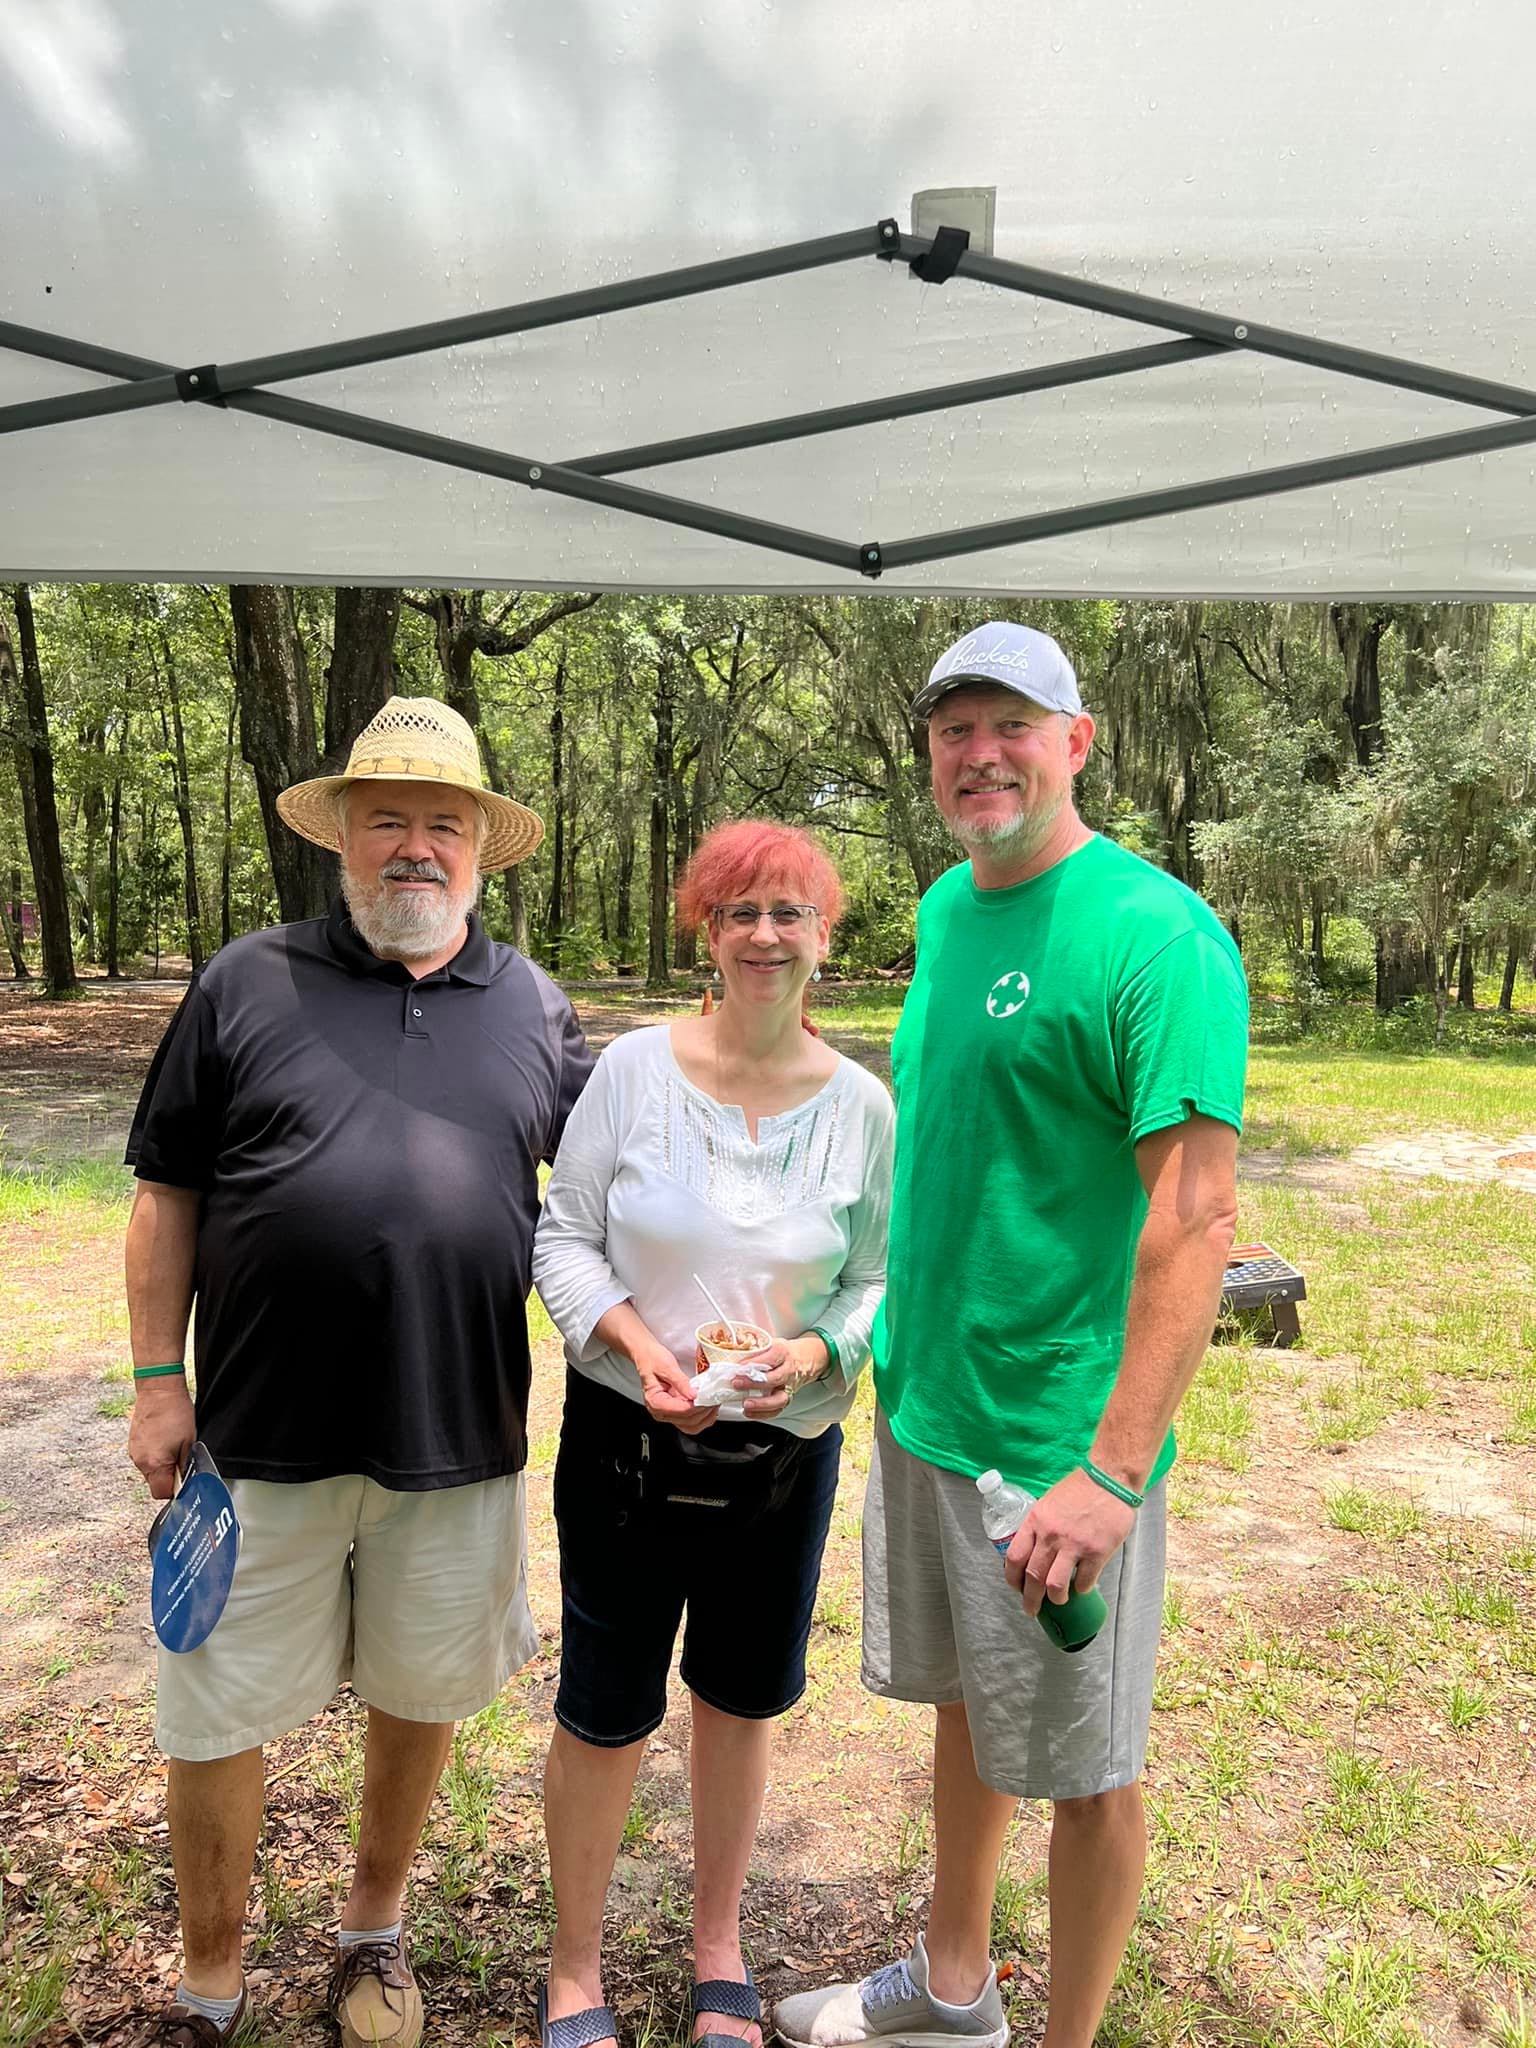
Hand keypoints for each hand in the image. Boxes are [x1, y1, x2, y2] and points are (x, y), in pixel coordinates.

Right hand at [128, 1379, 196, 1499]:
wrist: (158, 1390)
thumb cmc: (176, 1412)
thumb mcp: (189, 1441)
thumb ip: (184, 1465)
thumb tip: (184, 1480)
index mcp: (155, 1463)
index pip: (161, 1493)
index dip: (174, 1490)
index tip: (182, 1482)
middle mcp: (140, 1461)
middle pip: (154, 1483)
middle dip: (168, 1477)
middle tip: (180, 1461)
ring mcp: (134, 1452)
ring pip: (149, 1471)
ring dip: (161, 1466)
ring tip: (172, 1447)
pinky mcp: (132, 1444)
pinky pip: (144, 1459)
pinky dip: (154, 1456)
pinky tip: (163, 1441)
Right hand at [635, 1344, 717, 1435]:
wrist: (647, 1356)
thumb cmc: (652, 1359)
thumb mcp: (666, 1366)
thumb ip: (680, 1381)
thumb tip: (693, 1394)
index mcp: (655, 1402)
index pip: (680, 1411)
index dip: (696, 1406)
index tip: (707, 1397)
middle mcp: (660, 1411)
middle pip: (687, 1422)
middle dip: (703, 1412)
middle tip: (714, 1399)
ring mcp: (669, 1413)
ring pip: (691, 1426)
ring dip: (705, 1418)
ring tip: (714, 1404)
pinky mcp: (676, 1410)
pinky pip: (691, 1420)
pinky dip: (703, 1417)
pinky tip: (709, 1407)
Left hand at [734, 1335, 826, 1420]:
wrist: (805, 1359)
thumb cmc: (784, 1351)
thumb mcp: (772, 1343)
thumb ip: (755, 1347)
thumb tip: (734, 1349)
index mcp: (783, 1353)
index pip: (769, 1359)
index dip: (753, 1364)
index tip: (738, 1368)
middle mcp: (788, 1371)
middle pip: (774, 1379)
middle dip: (754, 1383)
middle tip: (736, 1384)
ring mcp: (789, 1387)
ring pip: (779, 1399)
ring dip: (761, 1404)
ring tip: (745, 1404)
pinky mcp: (787, 1398)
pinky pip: (777, 1410)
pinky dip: (763, 1414)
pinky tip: (749, 1412)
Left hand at [1004, 1467, 1135, 1614]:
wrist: (1108, 1479)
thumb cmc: (1078, 1489)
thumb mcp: (1048, 1503)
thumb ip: (1039, 1527)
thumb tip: (1033, 1552)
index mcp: (1035, 1522)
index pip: (1015, 1558)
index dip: (1013, 1579)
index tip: (1017, 1588)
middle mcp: (1051, 1536)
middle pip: (1033, 1577)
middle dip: (1030, 1600)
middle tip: (1032, 1610)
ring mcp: (1074, 1545)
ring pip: (1055, 1586)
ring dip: (1056, 1599)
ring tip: (1058, 1601)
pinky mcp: (1096, 1552)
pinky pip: (1084, 1582)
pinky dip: (1081, 1589)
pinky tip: (1082, 1586)